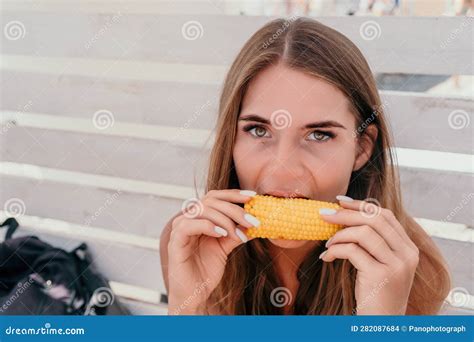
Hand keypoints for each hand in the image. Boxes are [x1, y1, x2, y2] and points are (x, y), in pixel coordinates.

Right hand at [167, 189, 258, 313]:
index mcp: (199, 217)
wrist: (194, 294)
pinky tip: (222, 234)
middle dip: (234, 209)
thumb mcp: (226, 246)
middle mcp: (188, 219)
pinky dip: (208, 226)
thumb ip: (236, 232)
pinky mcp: (175, 241)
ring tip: (238, 233)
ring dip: (225, 220)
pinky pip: (189, 225)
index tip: (252, 197)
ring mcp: (180, 228)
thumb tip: (254, 221)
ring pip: (202, 210)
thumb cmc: (206, 270)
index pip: (215, 196)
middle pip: (211, 201)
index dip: (233, 194)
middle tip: (252, 221)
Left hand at [319, 196, 418, 314]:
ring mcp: (397, 265)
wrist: (382, 324)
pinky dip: (335, 250)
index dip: (361, 205)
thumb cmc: (376, 293)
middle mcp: (407, 254)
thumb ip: (372, 242)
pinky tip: (327, 257)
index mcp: (408, 248)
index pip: (385, 215)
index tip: (339, 202)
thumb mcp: (380, 264)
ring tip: (327, 243)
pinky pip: (352, 251)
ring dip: (338, 235)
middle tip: (324, 215)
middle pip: (374, 219)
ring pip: (363, 233)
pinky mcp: (381, 276)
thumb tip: (344, 214)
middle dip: (345, 214)